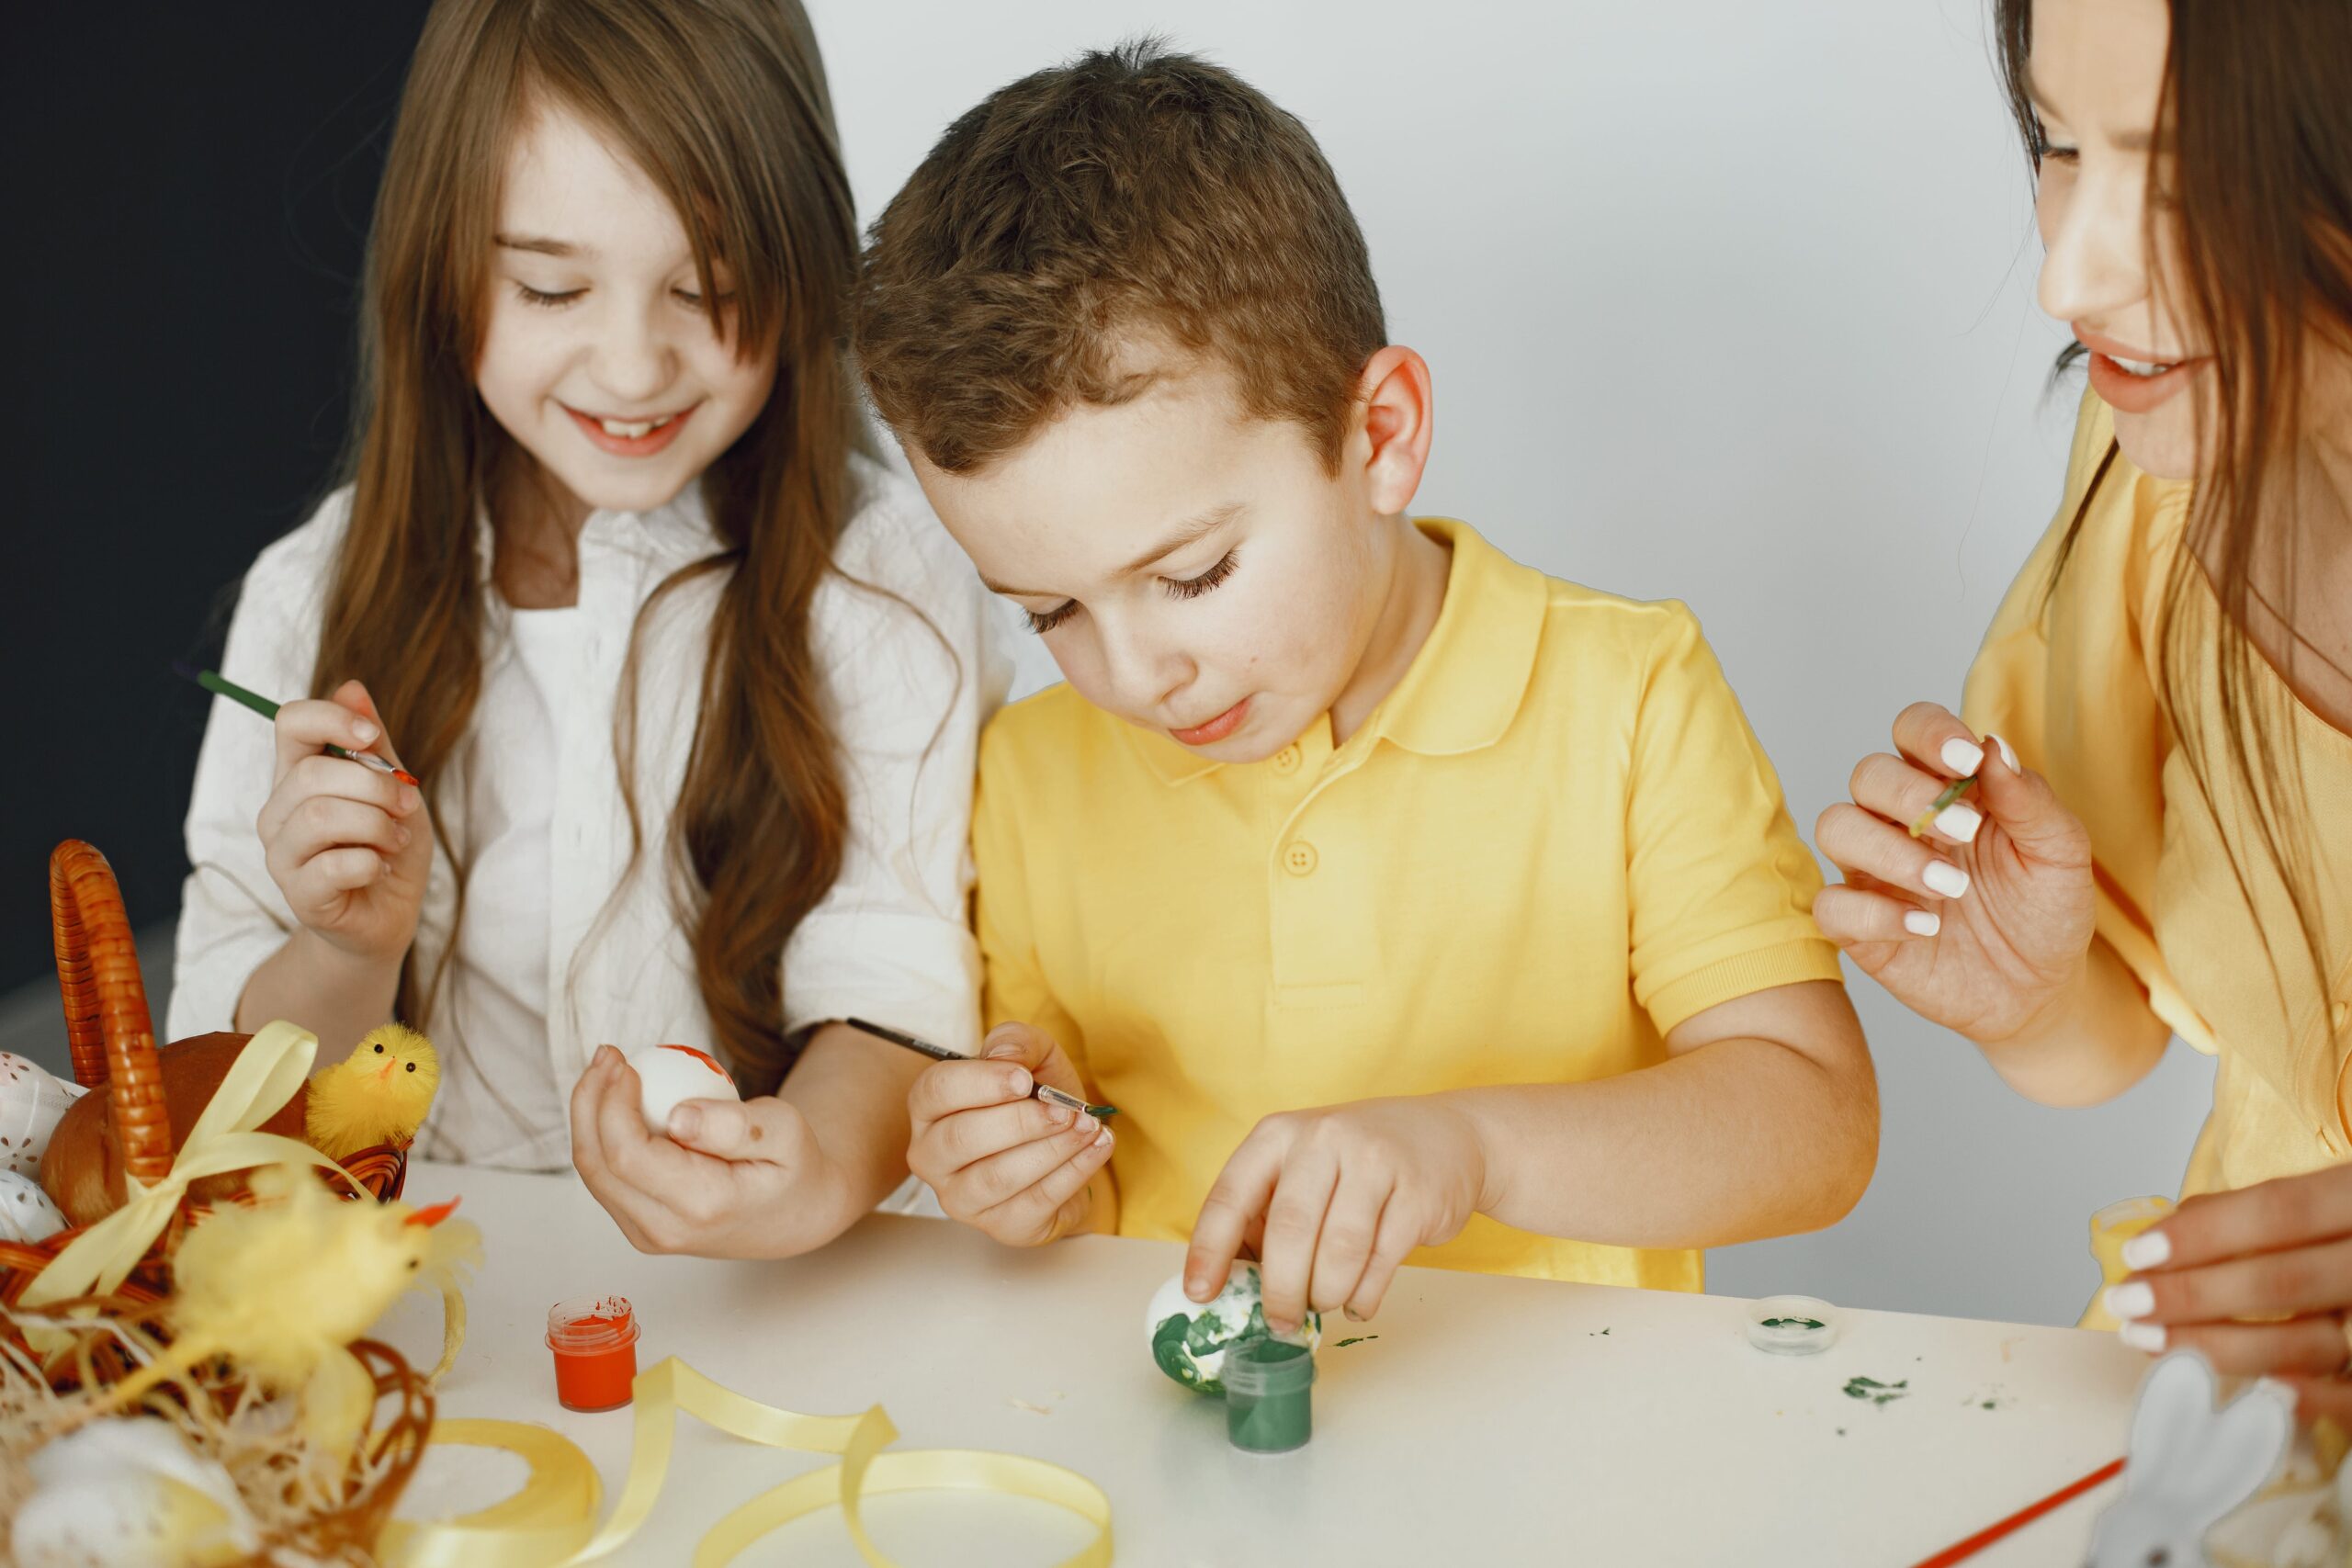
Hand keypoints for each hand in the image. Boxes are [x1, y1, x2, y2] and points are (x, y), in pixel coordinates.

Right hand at [256, 679, 430, 966]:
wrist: (389, 914)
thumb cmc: (388, 846)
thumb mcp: (393, 789)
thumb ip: (374, 745)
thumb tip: (352, 687)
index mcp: (298, 775)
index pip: (290, 723)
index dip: (332, 719)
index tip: (372, 736)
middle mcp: (279, 812)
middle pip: (312, 773)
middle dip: (375, 785)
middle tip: (407, 804)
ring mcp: (282, 856)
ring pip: (319, 817)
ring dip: (376, 825)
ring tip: (395, 840)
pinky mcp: (299, 896)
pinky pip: (334, 866)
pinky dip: (371, 863)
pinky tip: (379, 868)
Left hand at [570, 1044, 851, 1257]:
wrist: (793, 1216)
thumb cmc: (793, 1165)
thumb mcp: (786, 1132)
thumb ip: (735, 1125)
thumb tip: (678, 1116)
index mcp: (701, 1206)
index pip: (628, 1155)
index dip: (612, 1105)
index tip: (625, 1063)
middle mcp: (664, 1230)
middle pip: (597, 1165)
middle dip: (590, 1102)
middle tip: (608, 1054)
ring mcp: (647, 1235)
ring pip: (593, 1172)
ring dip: (589, 1115)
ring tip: (608, 1069)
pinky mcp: (639, 1227)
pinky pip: (605, 1177)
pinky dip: (602, 1133)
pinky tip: (617, 1098)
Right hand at [905, 1021, 1112, 1245]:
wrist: (1066, 1147)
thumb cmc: (1037, 1098)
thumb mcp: (1032, 1056)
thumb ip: (1016, 1043)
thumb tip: (1006, 1060)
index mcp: (930, 1108)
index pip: (935, 1092)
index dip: (980, 1084)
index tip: (1025, 1078)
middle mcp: (932, 1156)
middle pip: (961, 1139)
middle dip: (1021, 1122)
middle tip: (1065, 1110)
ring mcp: (962, 1198)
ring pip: (997, 1177)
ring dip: (1052, 1148)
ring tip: (1088, 1127)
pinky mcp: (1001, 1226)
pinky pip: (1035, 1202)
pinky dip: (1074, 1172)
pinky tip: (1097, 1148)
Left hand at [1186, 1097, 1487, 1334]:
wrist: (1446, 1137)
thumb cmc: (1355, 1164)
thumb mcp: (1301, 1170)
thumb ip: (1264, 1219)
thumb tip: (1226, 1288)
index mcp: (1279, 1135)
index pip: (1231, 1196)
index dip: (1209, 1250)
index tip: (1200, 1294)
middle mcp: (1324, 1140)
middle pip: (1290, 1231)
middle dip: (1280, 1291)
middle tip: (1278, 1323)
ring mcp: (1375, 1163)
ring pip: (1339, 1252)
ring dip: (1325, 1295)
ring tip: (1323, 1304)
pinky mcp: (1417, 1195)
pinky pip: (1381, 1263)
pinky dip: (1363, 1296)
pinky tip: (1356, 1301)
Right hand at [1812, 702, 2096, 1044]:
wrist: (2041, 990)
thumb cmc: (2045, 910)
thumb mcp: (2060, 853)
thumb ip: (2030, 800)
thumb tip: (1994, 746)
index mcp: (1946, 788)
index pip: (1912, 730)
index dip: (1929, 733)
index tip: (1966, 760)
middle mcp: (1899, 821)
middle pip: (1868, 774)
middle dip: (1911, 797)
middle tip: (1966, 834)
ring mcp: (1874, 872)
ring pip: (1835, 827)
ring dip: (1889, 851)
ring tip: (1950, 889)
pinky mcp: (1859, 927)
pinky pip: (1830, 905)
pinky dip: (1873, 913)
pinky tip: (1925, 928)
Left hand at [2103, 1165, 2351, 1424]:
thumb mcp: (2331, 1194)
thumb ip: (2264, 1210)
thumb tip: (2168, 1229)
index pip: (2279, 1210)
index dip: (2205, 1232)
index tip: (2136, 1253)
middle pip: (2283, 1280)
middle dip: (2193, 1297)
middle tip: (2126, 1304)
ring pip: (2311, 1343)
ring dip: (2223, 1349)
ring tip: (2155, 1342)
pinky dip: (2312, 1400)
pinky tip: (2256, 1393)